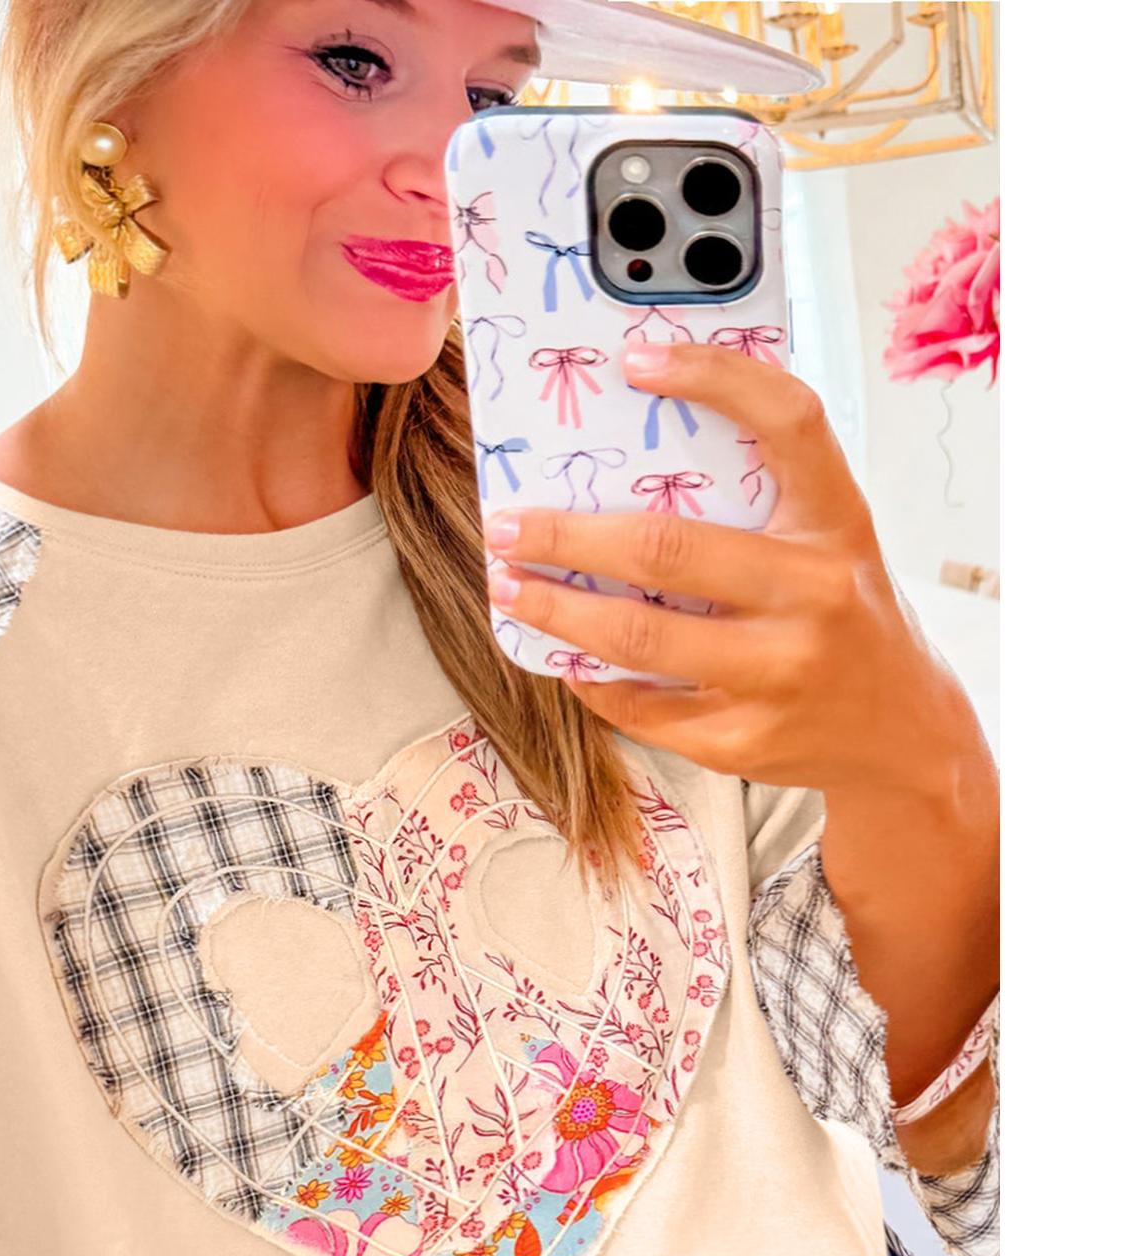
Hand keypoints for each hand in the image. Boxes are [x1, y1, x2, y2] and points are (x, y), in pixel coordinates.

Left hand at [482, 340, 981, 800]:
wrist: (902, 734)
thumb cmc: (844, 615)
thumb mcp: (830, 543)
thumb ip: (763, 500)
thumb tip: (630, 459)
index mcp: (839, 523)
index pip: (790, 420)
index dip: (715, 377)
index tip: (635, 360)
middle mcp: (817, 593)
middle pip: (666, 549)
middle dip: (567, 535)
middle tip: (509, 525)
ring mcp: (781, 673)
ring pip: (639, 636)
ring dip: (557, 611)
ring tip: (510, 589)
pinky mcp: (747, 739)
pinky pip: (644, 705)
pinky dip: (593, 679)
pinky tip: (566, 656)